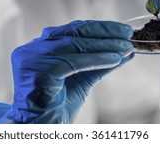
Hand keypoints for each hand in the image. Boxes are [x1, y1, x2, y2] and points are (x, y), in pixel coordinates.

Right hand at [0, 20, 133, 123]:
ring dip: (105, 45)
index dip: (100, 28)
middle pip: (74, 33)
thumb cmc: (56, 107)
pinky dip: (97, 59)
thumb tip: (124, 50)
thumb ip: (100, 63)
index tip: (122, 30)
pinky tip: (114, 60)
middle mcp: (32, 49)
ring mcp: (32, 58)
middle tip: (127, 34)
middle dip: (105, 32)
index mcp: (40, 47)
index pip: (73, 30)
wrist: (39, 130)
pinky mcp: (38, 71)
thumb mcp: (83, 79)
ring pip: (75, 45)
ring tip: (125, 47)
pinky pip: (73, 62)